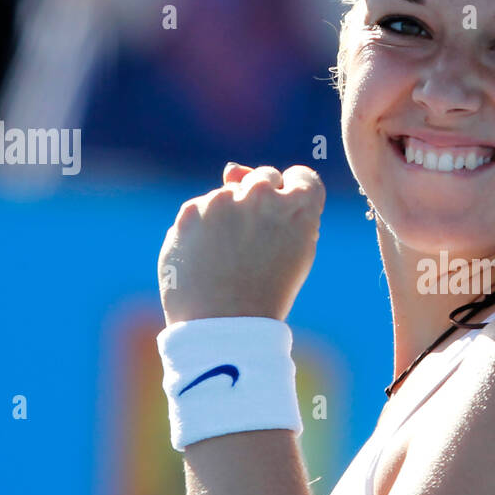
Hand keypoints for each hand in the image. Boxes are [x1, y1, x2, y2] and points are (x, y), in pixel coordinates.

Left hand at [158, 163, 324, 324]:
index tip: (284, 219)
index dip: (293, 196)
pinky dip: (203, 229)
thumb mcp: (294, 250)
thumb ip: (281, 206)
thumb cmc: (266, 291)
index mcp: (299, 206)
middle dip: (261, 202)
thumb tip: (234, 169)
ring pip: (229, 194)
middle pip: (264, 178)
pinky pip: (201, 210)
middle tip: (255, 243)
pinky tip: (208, 259)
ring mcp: (224, 200)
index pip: (303, 177)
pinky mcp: (191, 211)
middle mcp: (262, 194)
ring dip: (229, 216)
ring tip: (230, 259)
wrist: (225, 325)